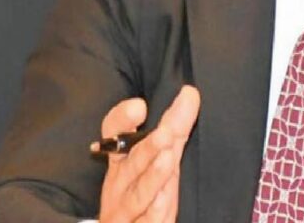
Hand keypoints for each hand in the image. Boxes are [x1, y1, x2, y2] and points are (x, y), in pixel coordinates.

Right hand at [94, 85, 200, 222]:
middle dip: (148, 149)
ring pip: (139, 193)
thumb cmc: (137, 190)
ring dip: (153, 177)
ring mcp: (125, 208)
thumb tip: (190, 93)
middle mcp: (120, 183)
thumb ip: (173, 127)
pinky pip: (145, 222)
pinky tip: (164, 201)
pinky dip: (153, 213)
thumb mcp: (152, 158)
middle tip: (165, 134)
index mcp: (121, 161)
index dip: (122, 119)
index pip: (114, 134)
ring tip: (167, 160)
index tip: (139, 105)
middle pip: (133, 163)